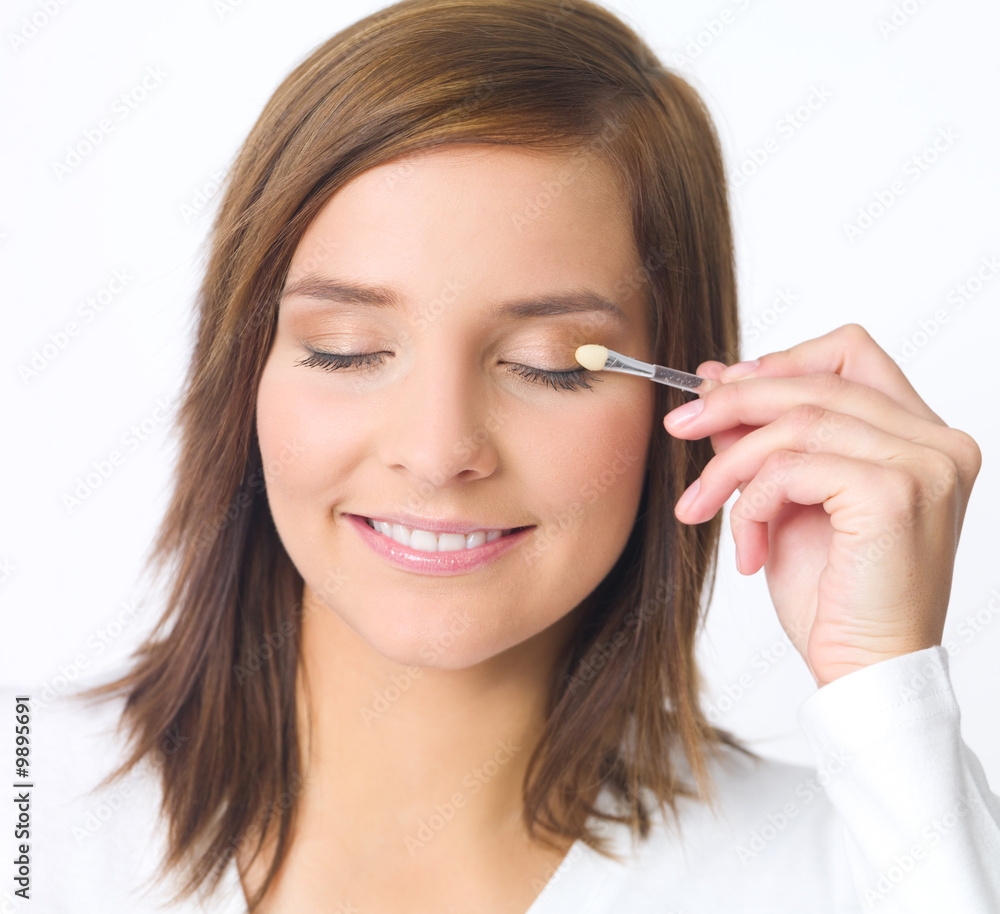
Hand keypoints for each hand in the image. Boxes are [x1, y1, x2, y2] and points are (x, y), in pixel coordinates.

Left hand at [662, 324, 981, 687]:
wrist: (861, 669)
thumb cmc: (832, 594)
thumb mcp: (786, 498)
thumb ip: (763, 438)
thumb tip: (714, 379)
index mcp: (921, 436)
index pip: (852, 353)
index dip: (780, 361)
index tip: (722, 386)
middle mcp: (936, 443)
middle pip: (816, 380)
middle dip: (733, 400)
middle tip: (680, 423)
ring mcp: (923, 465)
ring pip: (796, 422)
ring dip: (729, 464)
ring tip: (699, 506)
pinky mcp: (894, 493)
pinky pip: (791, 468)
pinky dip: (751, 502)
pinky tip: (749, 547)